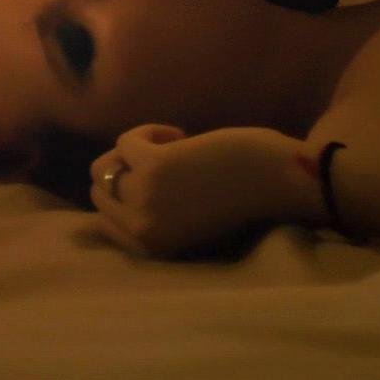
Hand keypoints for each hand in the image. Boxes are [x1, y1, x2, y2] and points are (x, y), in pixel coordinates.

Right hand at [88, 125, 295, 256]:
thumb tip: (105, 177)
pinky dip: (149, 131)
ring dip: (136, 150)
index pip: (103, 223)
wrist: (279, 183)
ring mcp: (144, 199)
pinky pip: (126, 140)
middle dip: (126, 170)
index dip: (123, 193)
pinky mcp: (153, 166)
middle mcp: (141, 230)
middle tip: (168, 163)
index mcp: (150, 248)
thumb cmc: (242, 198)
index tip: (156, 181)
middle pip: (100, 191)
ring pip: (105, 166)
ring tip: (175, 149)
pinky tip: (184, 137)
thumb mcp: (189, 220)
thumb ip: (153, 210)